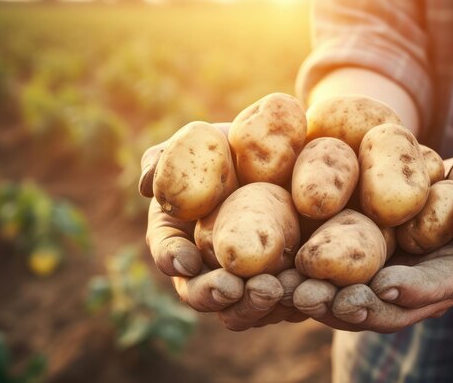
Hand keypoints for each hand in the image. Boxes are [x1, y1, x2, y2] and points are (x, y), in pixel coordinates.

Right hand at [140, 126, 305, 330]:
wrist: (285, 151)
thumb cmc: (229, 147)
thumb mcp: (196, 143)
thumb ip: (165, 159)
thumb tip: (147, 185)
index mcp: (180, 237)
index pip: (169, 254)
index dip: (173, 259)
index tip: (185, 260)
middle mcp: (209, 267)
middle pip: (204, 294)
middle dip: (215, 295)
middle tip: (232, 287)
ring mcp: (246, 279)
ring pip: (244, 308)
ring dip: (255, 305)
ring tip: (272, 289)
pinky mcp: (283, 282)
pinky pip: (287, 302)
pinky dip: (295, 300)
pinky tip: (306, 290)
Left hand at [293, 142, 452, 331]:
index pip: (436, 287)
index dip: (410, 290)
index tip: (381, 286)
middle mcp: (425, 285)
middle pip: (388, 307)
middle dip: (351, 306)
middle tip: (315, 298)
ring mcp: (396, 279)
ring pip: (358, 302)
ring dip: (323, 302)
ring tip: (287, 292)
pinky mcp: (371, 265)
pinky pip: (342, 281)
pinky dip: (314, 282)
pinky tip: (281, 277)